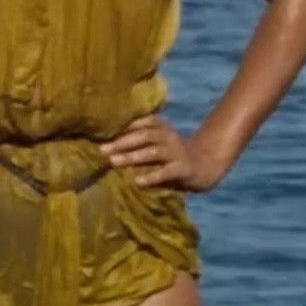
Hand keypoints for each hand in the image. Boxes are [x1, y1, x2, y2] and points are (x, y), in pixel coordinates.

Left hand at [101, 116, 223, 191]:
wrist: (204, 166)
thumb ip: (136, 143)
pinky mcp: (183, 169)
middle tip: (102, 150)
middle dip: (122, 142)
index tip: (101, 133)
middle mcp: (168, 137)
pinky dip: (151, 177)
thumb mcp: (155, 144)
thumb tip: (104, 147)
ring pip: (153, 152)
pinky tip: (138, 182)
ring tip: (114, 162)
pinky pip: (166, 172)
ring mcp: (176, 152)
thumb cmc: (170, 156)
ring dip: (132, 156)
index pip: (139, 123)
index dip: (121, 127)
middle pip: (144, 135)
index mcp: (160, 127)